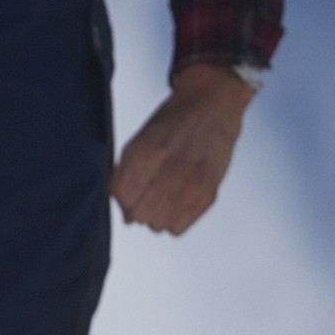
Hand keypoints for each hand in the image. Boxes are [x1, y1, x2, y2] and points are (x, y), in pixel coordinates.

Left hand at [112, 64, 255, 235]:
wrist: (213, 107)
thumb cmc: (172, 123)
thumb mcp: (141, 138)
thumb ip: (126, 173)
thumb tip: (125, 214)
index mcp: (150, 150)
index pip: (123, 195)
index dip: (121, 194)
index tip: (128, 187)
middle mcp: (174, 169)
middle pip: (139, 214)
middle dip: (136, 206)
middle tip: (144, 192)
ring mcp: (194, 183)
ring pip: (158, 225)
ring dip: (154, 215)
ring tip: (160, 195)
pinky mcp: (210, 193)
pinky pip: (178, 228)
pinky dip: (172, 219)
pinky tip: (174, 200)